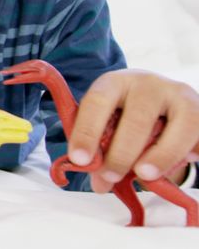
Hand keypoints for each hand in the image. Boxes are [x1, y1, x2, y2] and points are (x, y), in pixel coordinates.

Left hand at [69, 69, 198, 191]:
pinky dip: (185, 154)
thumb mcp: (108, 125)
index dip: (86, 132)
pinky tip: (177, 164)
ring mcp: (177, 95)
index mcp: (114, 82)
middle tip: (110, 176)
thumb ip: (101, 151)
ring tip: (144, 175)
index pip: (97, 102)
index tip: (79, 160)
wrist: (164, 101)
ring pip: (173, 129)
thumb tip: (101, 185)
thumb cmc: (127, 115)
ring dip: (159, 156)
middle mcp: (146, 83)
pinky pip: (195, 137)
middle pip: (136, 119)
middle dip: (121, 153)